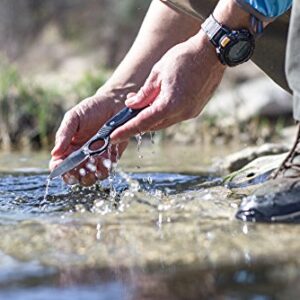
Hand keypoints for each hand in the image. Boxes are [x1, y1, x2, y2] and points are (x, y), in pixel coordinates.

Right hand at [49, 87, 129, 185]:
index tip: (61, 164)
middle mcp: (81, 158)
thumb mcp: (74, 118)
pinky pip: (105, 172)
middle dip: (75, 175)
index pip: (59, 165)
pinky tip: (104, 158)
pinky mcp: (110, 160)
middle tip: (79, 167)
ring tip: (94, 160)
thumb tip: (54, 153)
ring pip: (90, 178)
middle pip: (74, 176)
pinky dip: (103, 170)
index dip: (58, 169)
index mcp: (68, 148)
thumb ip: (64, 134)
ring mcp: (96, 160)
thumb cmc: (91, 109)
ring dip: (90, 175)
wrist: (115, 105)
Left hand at [110, 31, 225, 143]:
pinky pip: (174, 116)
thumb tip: (131, 105)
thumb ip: (143, 93)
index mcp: (170, 104)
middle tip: (127, 114)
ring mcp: (190, 113)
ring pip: (164, 121)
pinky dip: (163, 113)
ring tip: (142, 102)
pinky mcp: (195, 110)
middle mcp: (181, 113)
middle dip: (138, 122)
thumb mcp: (158, 73)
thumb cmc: (183, 58)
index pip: (142, 123)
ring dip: (151, 116)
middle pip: (153, 125)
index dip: (126, 130)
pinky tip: (159, 101)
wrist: (212, 52)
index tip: (113, 137)